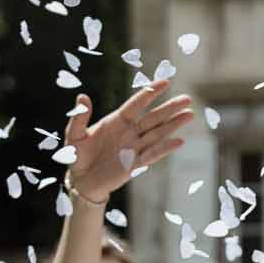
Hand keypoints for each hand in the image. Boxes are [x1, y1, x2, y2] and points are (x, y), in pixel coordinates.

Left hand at [64, 79, 194, 201]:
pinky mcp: (136, 164)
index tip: (166, 82)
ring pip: (158, 134)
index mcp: (116, 121)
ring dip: (174, 125)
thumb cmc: (77, 155)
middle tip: (187, 98)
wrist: (81, 180)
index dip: (151, 93)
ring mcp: (135, 148)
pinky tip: (179, 141)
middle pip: (154, 118)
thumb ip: (80, 117)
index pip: (137, 104)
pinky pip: (153, 155)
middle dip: (170, 108)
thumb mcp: (74, 134)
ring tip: (189, 115)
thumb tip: (82, 97)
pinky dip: (166, 148)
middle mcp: (130, 132)